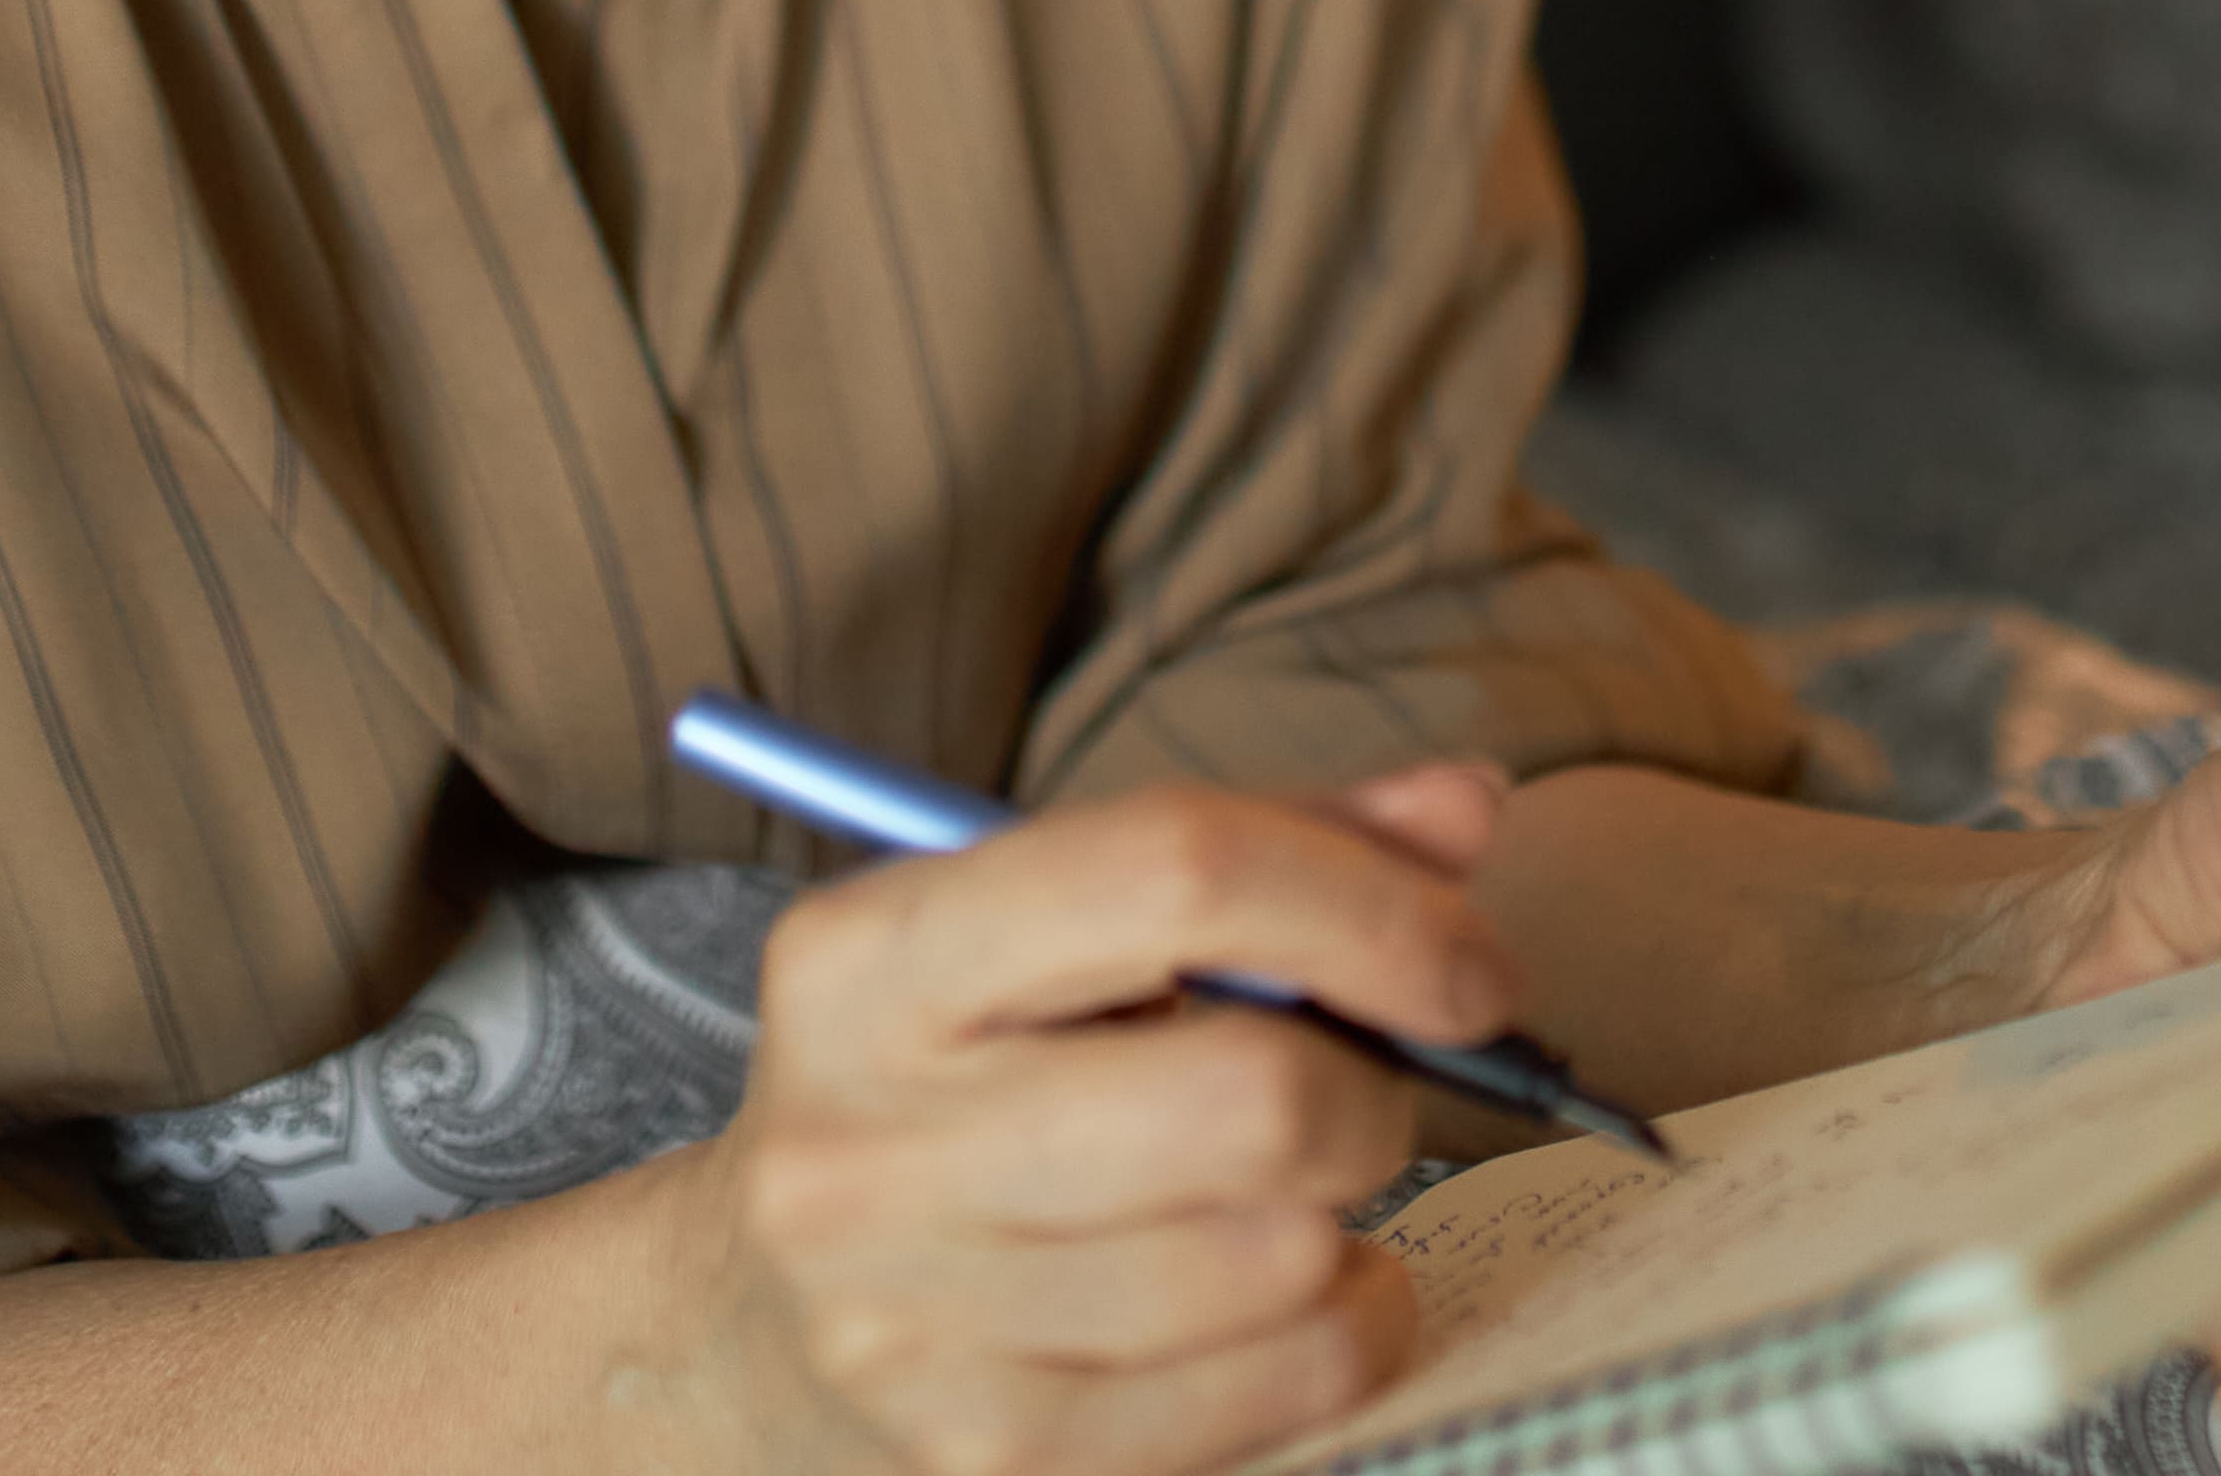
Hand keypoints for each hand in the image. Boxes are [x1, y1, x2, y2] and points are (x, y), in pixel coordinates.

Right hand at [705, 764, 1515, 1475]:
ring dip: (1348, 1218)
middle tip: (1363, 1089)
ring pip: (1277, 1256)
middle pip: (1250, 1096)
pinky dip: (1340, 1333)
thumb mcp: (1044, 933)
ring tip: (1297, 1191)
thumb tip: (1463, 810)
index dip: (1370, 905)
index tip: (1470, 962)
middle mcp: (866, 1142)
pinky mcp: (987, 1459)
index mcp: (869, 956)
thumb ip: (1259, 848)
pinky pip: (1274, 1391)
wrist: (750, 1324)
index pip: (1173, 871)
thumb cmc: (954, 1084)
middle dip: (1373, 1087)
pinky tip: (1293, 1297)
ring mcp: (914, 1324)